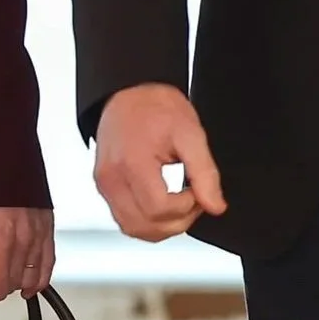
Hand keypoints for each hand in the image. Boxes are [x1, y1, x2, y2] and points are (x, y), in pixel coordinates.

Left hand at [0, 207, 53, 301]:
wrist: (2, 151)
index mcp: (1, 239)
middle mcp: (24, 239)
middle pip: (13, 284)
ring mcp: (40, 232)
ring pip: (32, 277)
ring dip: (16, 278)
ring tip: (3, 262)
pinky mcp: (49, 225)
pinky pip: (49, 261)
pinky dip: (41, 276)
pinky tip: (30, 282)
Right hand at [94, 83, 226, 242]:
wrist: (129, 90)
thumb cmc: (155, 106)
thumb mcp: (190, 132)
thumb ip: (204, 172)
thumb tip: (215, 206)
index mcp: (132, 162)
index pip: (160, 210)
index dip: (186, 208)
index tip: (198, 191)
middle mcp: (112, 177)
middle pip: (146, 226)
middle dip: (177, 221)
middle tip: (193, 199)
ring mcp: (105, 184)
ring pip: (133, 229)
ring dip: (161, 227)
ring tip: (178, 204)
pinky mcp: (103, 186)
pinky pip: (123, 219)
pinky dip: (145, 221)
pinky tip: (161, 205)